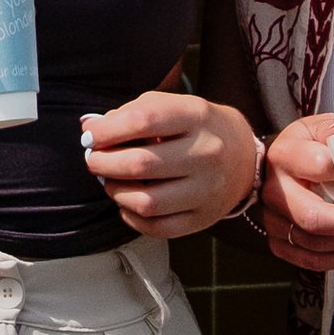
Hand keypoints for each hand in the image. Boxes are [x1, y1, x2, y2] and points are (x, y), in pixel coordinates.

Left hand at [80, 91, 261, 238]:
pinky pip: (157, 227)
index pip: (142, 120)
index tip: (90, 136)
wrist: (244, 157)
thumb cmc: (194, 128)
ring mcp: (208, 189)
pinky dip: (131, 217)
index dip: (106, 130)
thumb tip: (89, 128)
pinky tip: (128, 202)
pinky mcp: (204, 218)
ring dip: (115, 192)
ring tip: (111, 181)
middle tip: (94, 160)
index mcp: (196, 116)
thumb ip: (129, 113)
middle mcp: (207, 153)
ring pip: (146, 202)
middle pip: (140, 164)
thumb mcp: (171, 107)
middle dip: (103, 163)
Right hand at [259, 114, 333, 267]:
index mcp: (284, 156)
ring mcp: (272, 219)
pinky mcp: (277, 242)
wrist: (274, 169)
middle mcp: (273, 189)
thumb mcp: (318, 127)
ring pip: (313, 242)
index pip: (319, 165)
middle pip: (314, 216)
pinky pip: (309, 260)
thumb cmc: (304, 147)